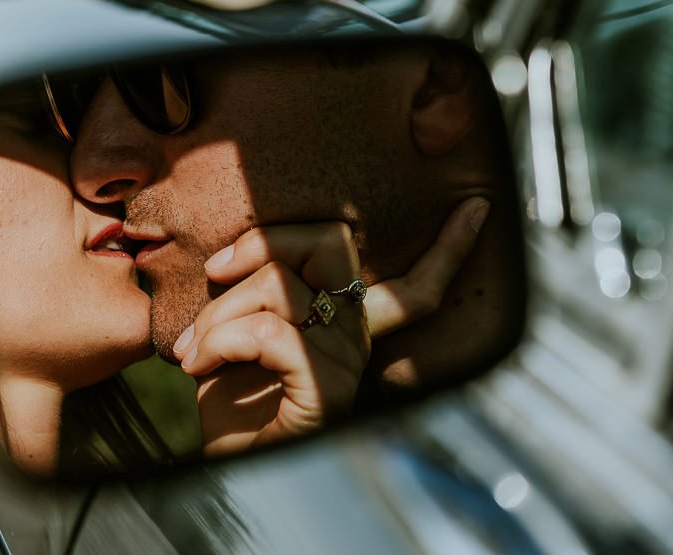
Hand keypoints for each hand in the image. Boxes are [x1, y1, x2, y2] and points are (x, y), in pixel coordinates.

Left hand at [173, 197, 488, 456]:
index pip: (413, 282)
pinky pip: (270, 333)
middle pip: (334, 244)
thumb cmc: (232, 394)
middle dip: (264, 242)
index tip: (478, 209)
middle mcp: (358, 336)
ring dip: (218, 311)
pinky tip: (199, 365)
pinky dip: (220, 341)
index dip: (449, 249)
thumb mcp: (240, 327)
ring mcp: (346, 362)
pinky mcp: (324, 389)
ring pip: (280, 286)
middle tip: (217, 271)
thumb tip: (233, 253)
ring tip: (194, 347)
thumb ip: (259, 288)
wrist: (224, 464)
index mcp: (349, 320)